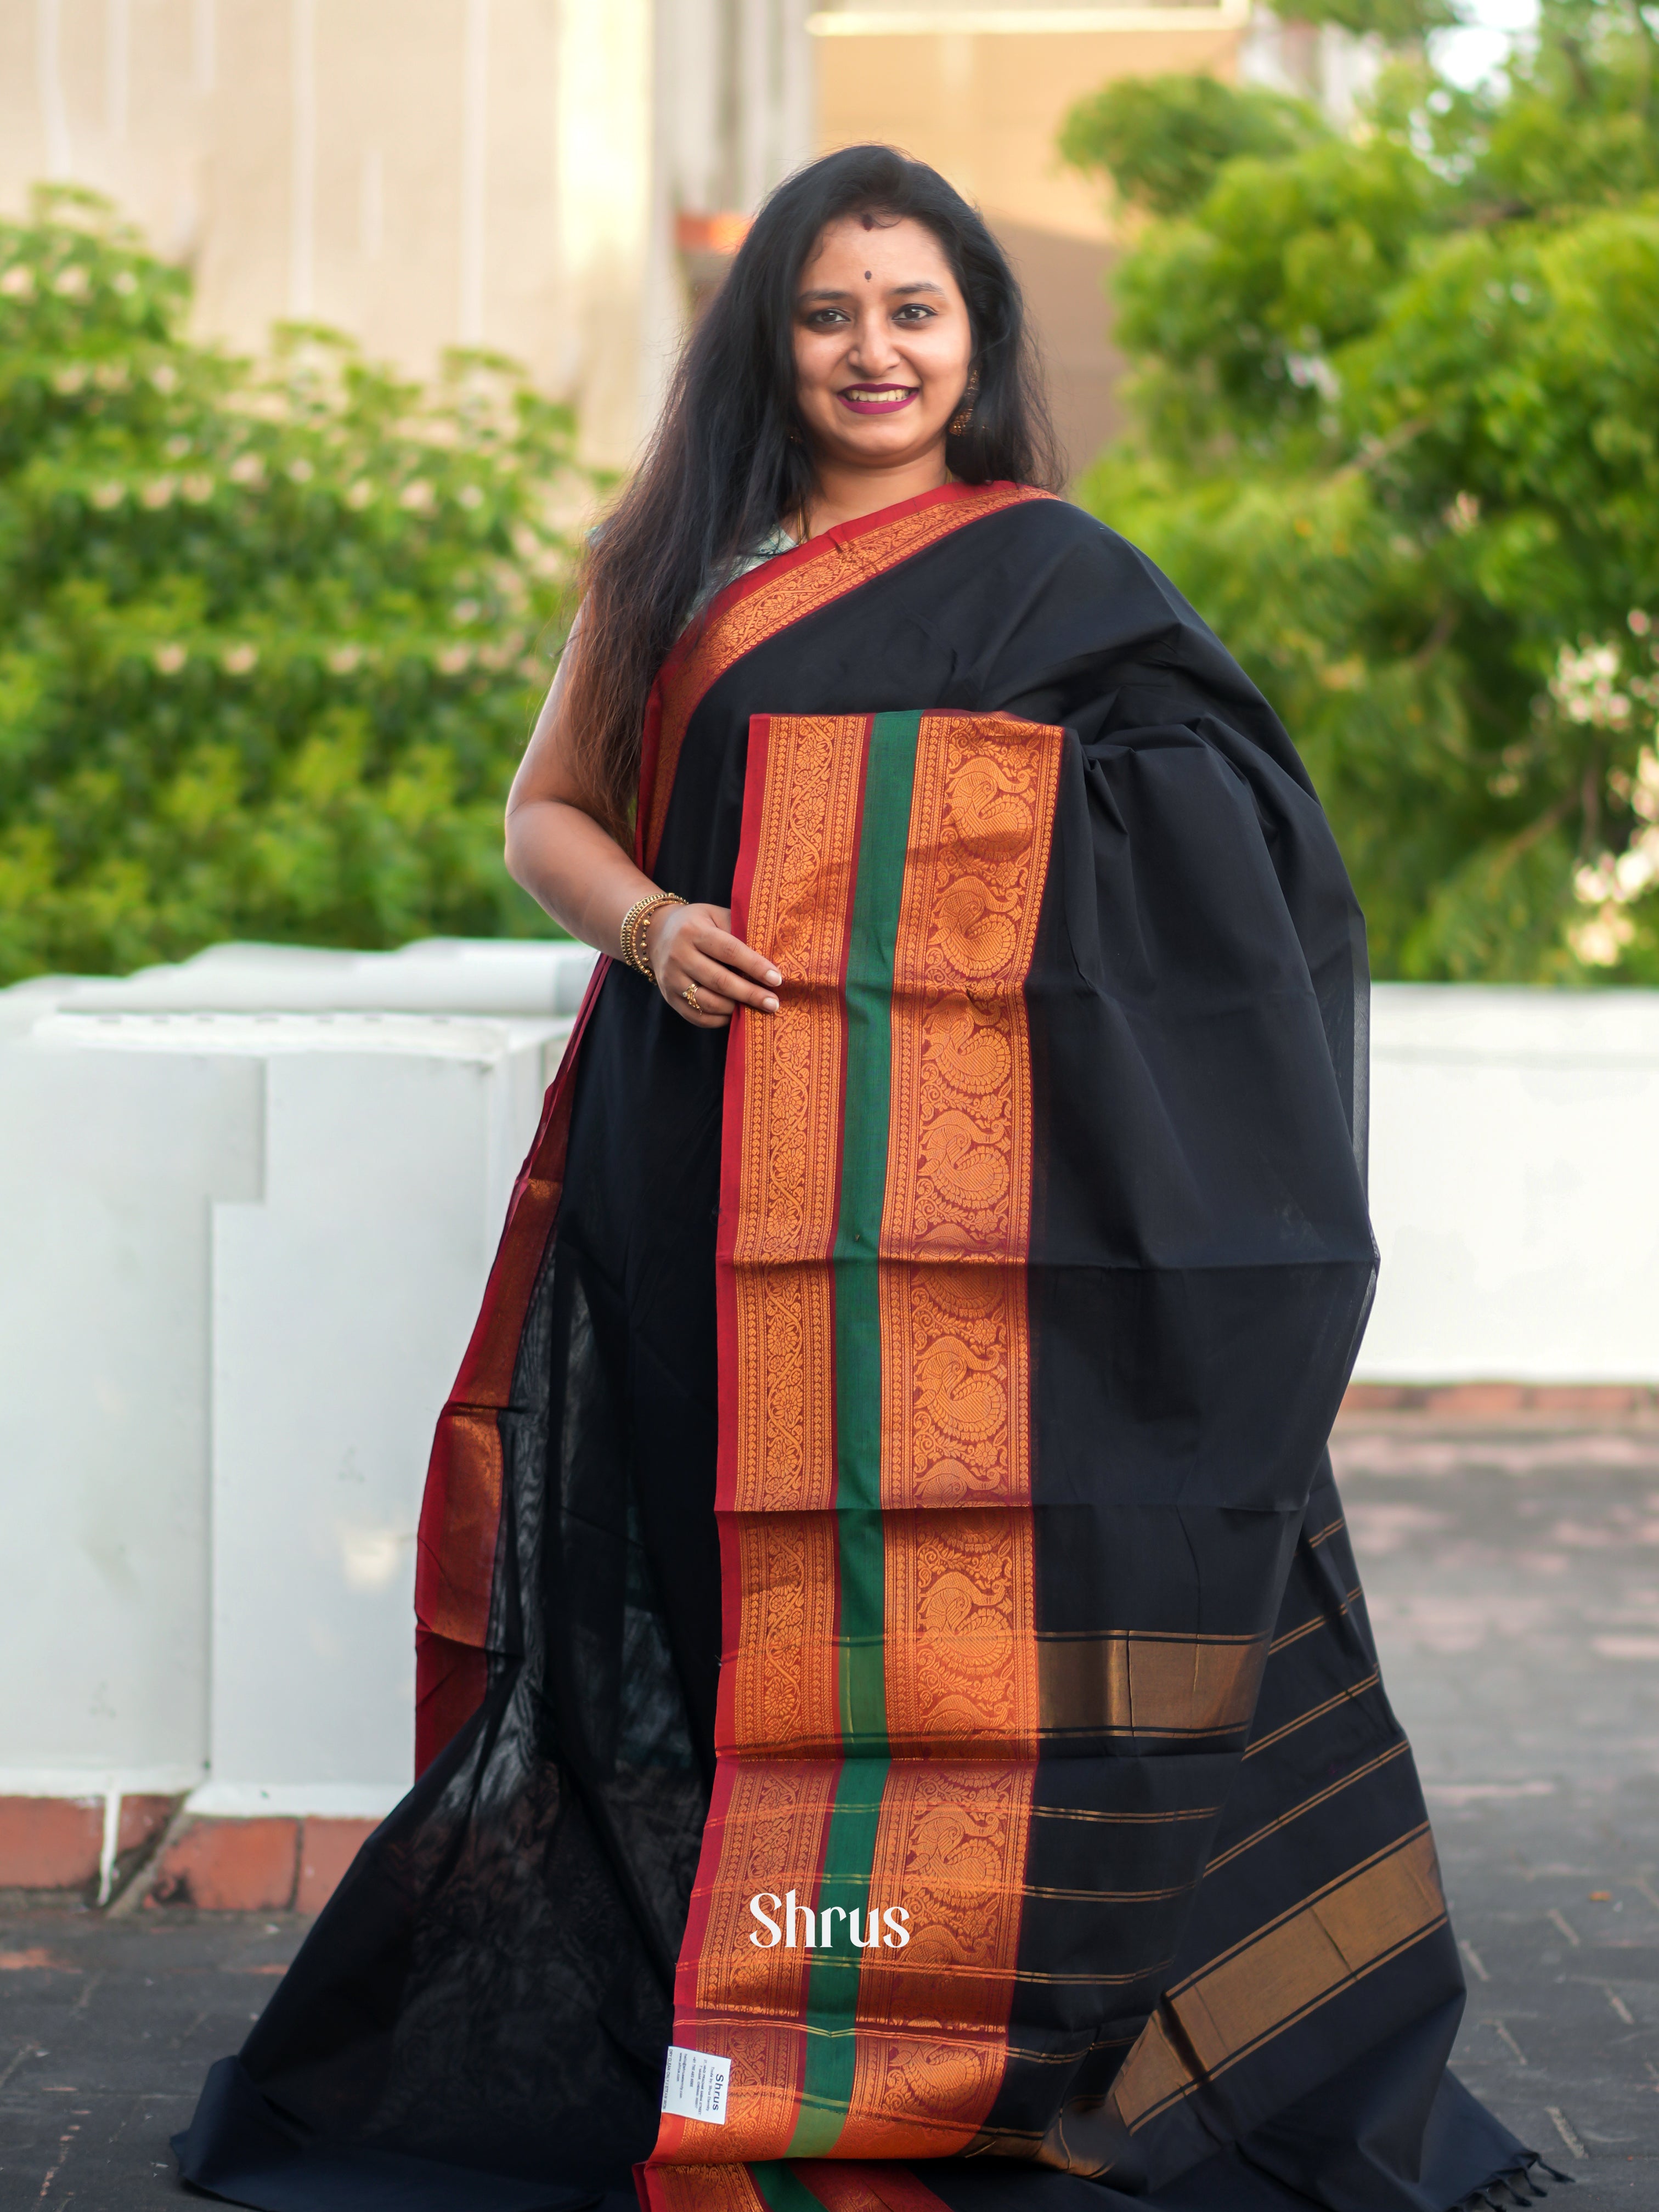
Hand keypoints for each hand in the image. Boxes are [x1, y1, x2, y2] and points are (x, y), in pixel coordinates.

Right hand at [645, 902, 780, 1028]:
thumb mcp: (716, 916)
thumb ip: (739, 932)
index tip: (777, 979)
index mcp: (693, 931)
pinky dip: (719, 1020)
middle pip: (720, 981)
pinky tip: (735, 1014)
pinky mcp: (669, 997)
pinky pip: (697, 1016)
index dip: (755, 966)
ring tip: (757, 1009)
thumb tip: (770, 957)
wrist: (656, 933)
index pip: (729, 951)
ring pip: (708, 1002)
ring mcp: (671, 979)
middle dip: (750, 994)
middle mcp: (678, 955)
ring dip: (736, 1009)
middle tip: (773, 1003)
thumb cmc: (697, 924)